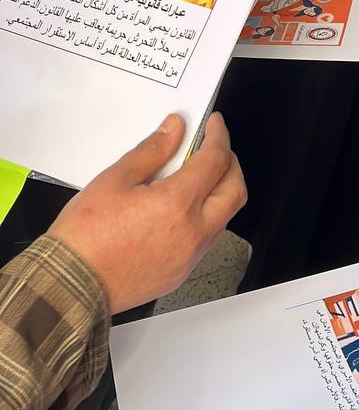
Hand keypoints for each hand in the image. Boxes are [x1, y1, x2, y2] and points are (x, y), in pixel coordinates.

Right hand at [48, 112, 246, 313]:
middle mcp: (192, 233)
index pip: (215, 160)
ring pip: (226, 217)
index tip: (214, 125)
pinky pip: (208, 240)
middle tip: (215, 147)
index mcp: (177, 204)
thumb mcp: (115, 179)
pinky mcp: (181, 273)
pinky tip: (186, 208)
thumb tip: (174, 130)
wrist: (71, 285)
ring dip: (222, 192)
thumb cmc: (86, 237)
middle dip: (230, 163)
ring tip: (200, 176)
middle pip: (235, 190)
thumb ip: (152, 151)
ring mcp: (190, 257)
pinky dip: (207, 217)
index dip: (218, 136)